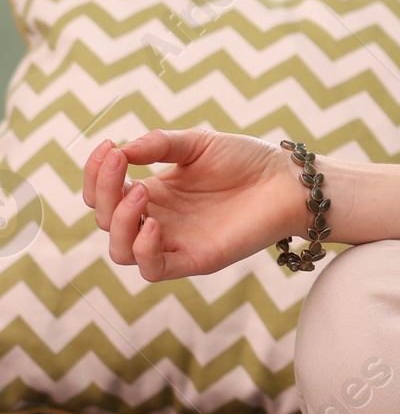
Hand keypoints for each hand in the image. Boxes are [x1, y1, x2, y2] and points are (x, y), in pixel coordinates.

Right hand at [82, 131, 303, 281]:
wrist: (289, 181)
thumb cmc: (247, 160)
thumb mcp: (196, 144)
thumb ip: (159, 145)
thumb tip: (121, 149)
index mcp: (154, 193)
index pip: (105, 194)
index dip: (96, 174)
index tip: (108, 147)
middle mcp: (158, 220)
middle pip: (107, 221)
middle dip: (105, 191)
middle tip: (124, 165)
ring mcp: (175, 242)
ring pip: (121, 251)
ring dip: (120, 222)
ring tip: (142, 191)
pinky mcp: (195, 260)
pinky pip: (153, 269)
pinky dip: (143, 249)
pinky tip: (154, 224)